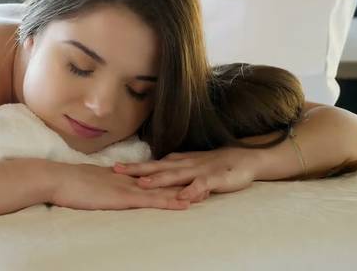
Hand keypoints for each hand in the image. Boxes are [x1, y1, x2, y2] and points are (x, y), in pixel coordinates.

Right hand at [48, 161, 201, 210]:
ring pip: (161, 189)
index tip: (183, 174)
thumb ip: (99, 182)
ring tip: (205, 191)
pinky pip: (151, 200)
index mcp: (119, 175)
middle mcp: (127, 178)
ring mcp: (126, 187)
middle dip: (182, 180)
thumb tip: (103, 185)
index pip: (148, 174)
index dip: (166, 175)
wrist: (56, 179)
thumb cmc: (65, 182)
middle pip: (160, 179)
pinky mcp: (123, 197)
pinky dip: (169, 202)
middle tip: (204, 179)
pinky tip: (184, 204)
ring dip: (183, 190)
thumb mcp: (87, 181)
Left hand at [112, 147, 259, 201]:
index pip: (151, 164)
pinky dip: (191, 191)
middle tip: (116, 171)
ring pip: (175, 175)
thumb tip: (152, 169)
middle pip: (156, 167)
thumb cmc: (215, 163)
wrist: (244, 159)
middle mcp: (184, 165)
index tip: (112, 167)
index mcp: (177, 162)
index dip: (132, 166)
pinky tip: (182, 197)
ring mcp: (198, 171)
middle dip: (136, 170)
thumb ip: (172, 167)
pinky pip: (201, 185)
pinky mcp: (214, 179)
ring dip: (158, 180)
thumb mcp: (190, 164)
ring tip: (142, 184)